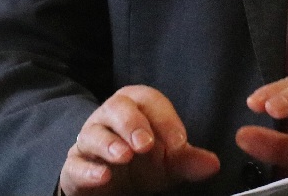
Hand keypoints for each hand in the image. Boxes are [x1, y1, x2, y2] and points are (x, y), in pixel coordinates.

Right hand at [60, 85, 220, 194]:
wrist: (112, 188)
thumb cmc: (142, 165)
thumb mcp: (168, 163)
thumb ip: (188, 160)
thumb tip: (213, 164)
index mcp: (136, 107)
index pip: (150, 101)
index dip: (165, 119)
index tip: (179, 142)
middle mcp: (110, 118)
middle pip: (117, 108)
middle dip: (132, 123)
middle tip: (145, 144)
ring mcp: (89, 141)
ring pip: (93, 133)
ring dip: (109, 144)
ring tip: (124, 155)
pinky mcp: (74, 166)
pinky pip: (76, 163)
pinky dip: (88, 169)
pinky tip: (103, 176)